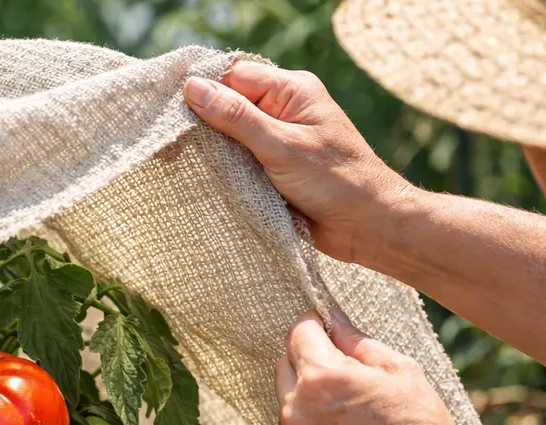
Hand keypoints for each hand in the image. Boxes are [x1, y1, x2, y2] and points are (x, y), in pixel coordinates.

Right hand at [184, 62, 416, 265]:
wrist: (367, 226)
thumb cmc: (336, 181)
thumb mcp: (281, 146)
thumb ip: (237, 117)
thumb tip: (194, 88)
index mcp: (292, 91)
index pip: (235, 77)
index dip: (206, 92)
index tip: (178, 115)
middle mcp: (285, 110)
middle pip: (230, 105)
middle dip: (206, 124)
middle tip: (178, 145)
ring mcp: (279, 140)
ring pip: (232, 137)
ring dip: (215, 152)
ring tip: (190, 164)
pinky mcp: (275, 169)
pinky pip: (241, 162)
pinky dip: (227, 171)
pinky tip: (210, 181)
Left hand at [275, 310, 468, 424]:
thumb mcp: (399, 370)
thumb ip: (358, 342)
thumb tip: (335, 323)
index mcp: (319, 377)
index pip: (298, 333)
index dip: (314, 323)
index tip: (327, 325)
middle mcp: (295, 408)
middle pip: (285, 365)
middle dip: (308, 357)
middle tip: (343, 366)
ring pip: (288, 402)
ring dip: (308, 395)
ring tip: (349, 406)